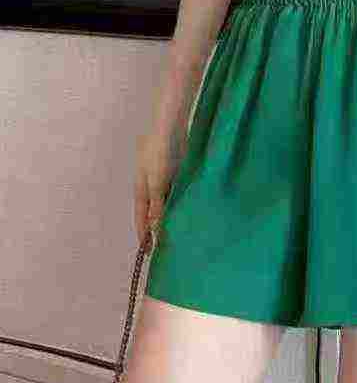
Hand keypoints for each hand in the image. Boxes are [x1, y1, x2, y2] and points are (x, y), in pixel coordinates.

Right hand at [134, 125, 185, 246]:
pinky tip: (190, 209)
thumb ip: (157, 205)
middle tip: (165, 246)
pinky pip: (178, 192)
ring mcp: (164, 178)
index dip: (144, 235)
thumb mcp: (156, 183)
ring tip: (179, 232)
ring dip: (171, 215)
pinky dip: (181, 201)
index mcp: (141, 190)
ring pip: (167, 202)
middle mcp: (151, 186)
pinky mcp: (178, 171)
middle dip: (157, 228)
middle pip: (154, 212)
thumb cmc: (158, 154)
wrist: (170, 128)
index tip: (147, 253)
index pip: (142, 218)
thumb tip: (155, 228)